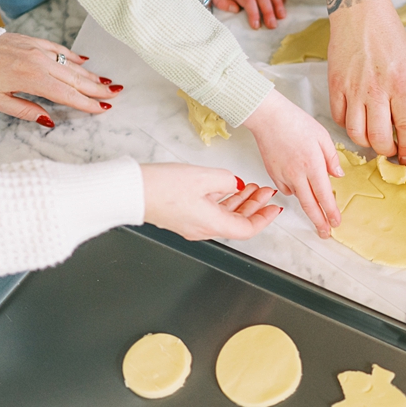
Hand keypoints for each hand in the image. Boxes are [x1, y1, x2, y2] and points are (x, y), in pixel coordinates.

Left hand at [0, 33, 121, 125]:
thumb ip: (26, 111)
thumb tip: (49, 120)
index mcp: (32, 79)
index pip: (67, 95)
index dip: (87, 103)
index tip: (103, 109)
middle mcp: (39, 62)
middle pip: (75, 79)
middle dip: (97, 88)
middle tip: (116, 94)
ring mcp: (37, 49)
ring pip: (70, 65)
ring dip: (90, 75)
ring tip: (107, 82)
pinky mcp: (32, 41)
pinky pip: (59, 49)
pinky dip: (73, 56)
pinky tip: (85, 62)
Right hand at [140, 163, 280, 240]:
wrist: (132, 192)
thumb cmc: (163, 187)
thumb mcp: (204, 177)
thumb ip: (228, 181)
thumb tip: (236, 184)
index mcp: (213, 224)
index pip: (248, 229)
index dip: (264, 219)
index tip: (274, 207)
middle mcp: (203, 229)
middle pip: (238, 222)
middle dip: (255, 206)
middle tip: (265, 191)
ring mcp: (192, 224)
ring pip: (225, 216)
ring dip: (240, 202)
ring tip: (250, 186)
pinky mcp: (183, 216)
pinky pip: (211, 211)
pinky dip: (224, 200)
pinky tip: (228, 187)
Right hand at [242, 89, 344, 237]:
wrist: (268, 117)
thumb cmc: (295, 122)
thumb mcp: (322, 136)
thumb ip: (332, 158)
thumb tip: (338, 175)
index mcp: (312, 164)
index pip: (324, 195)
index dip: (331, 212)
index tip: (336, 223)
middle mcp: (297, 174)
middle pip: (309, 205)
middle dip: (318, 222)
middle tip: (324, 233)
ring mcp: (283, 175)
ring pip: (298, 198)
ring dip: (308, 206)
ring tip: (316, 213)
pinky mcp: (272, 174)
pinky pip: (285, 189)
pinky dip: (294, 190)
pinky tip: (299, 185)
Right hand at [328, 0, 405, 164]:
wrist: (360, 12)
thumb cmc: (389, 35)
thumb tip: (403, 123)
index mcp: (400, 85)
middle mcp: (376, 91)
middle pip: (378, 139)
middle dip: (386, 151)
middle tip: (390, 149)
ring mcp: (352, 90)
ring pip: (356, 134)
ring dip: (366, 142)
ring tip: (373, 138)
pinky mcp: (335, 85)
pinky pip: (339, 118)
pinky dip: (347, 126)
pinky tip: (356, 120)